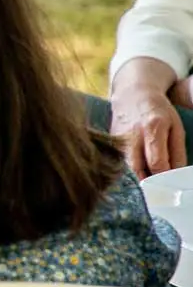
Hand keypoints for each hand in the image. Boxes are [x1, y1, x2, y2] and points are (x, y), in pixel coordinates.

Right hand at [110, 57, 189, 178]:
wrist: (132, 93)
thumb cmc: (158, 110)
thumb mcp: (176, 128)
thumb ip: (177, 152)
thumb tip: (176, 176)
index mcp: (153, 128)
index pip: (157, 163)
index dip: (163, 179)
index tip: (168, 187)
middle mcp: (131, 135)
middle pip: (136, 171)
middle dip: (147, 184)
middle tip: (156, 192)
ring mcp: (117, 140)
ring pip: (124, 170)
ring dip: (136, 180)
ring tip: (146, 183)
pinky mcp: (108, 144)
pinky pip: (118, 164)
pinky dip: (126, 172)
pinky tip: (135, 172)